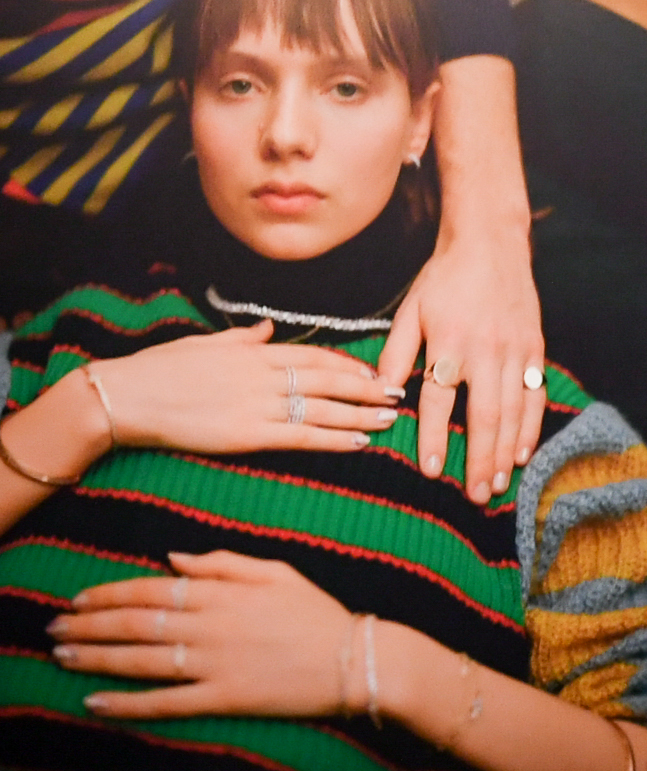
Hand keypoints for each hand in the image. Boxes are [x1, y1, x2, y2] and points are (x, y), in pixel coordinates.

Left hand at [50, 551, 360, 721]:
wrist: (361, 661)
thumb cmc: (322, 615)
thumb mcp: (278, 571)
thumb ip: (224, 561)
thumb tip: (173, 560)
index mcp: (222, 593)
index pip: (149, 589)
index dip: (107, 594)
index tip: (77, 600)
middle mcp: (210, 627)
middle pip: (134, 623)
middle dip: (87, 626)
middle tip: (53, 630)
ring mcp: (215, 664)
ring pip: (140, 660)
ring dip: (95, 659)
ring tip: (62, 658)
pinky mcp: (225, 698)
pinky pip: (166, 702)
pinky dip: (128, 704)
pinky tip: (97, 703)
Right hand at [86, 326, 402, 457]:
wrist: (126, 396)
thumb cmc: (159, 370)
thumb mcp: (204, 344)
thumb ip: (243, 338)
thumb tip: (268, 328)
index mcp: (253, 353)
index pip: (314, 356)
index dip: (348, 365)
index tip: (374, 372)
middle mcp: (263, 376)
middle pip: (328, 380)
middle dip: (366, 388)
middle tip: (398, 394)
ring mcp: (258, 405)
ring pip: (323, 409)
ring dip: (361, 415)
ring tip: (390, 419)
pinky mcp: (249, 434)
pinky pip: (302, 437)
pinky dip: (334, 439)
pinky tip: (360, 442)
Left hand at [381, 220, 546, 501]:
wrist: (491, 245)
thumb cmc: (443, 279)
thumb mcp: (410, 311)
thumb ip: (397, 352)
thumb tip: (383, 393)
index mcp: (449, 342)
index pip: (439, 400)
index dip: (435, 438)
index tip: (432, 471)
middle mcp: (485, 351)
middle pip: (484, 416)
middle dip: (481, 459)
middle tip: (476, 495)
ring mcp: (515, 353)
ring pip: (513, 412)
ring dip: (506, 452)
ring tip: (498, 485)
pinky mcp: (534, 351)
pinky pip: (535, 397)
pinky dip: (531, 428)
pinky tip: (523, 454)